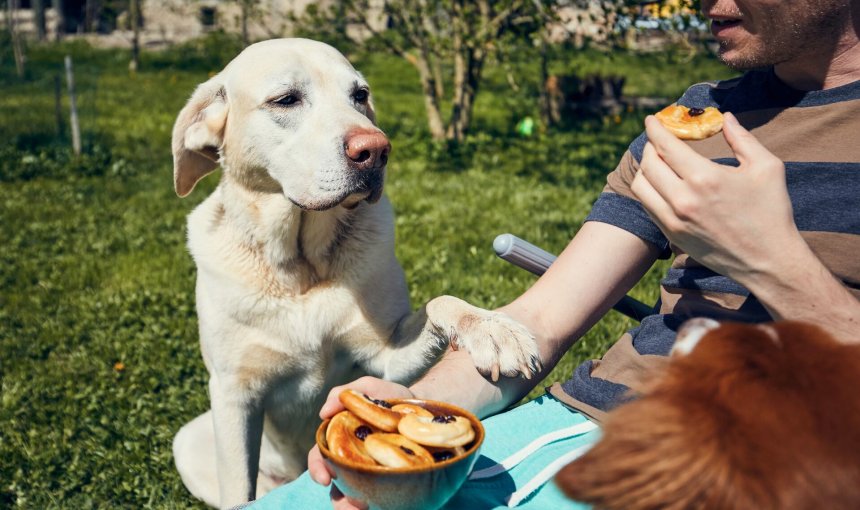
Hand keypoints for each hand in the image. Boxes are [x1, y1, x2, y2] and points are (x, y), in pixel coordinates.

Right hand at [307, 377, 413, 509]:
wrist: (426, 408)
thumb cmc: (393, 398)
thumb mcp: (370, 388)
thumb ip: (345, 393)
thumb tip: (323, 412)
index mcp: (342, 439)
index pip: (321, 456)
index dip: (318, 467)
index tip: (325, 478)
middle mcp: (353, 459)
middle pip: (336, 483)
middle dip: (338, 497)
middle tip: (348, 503)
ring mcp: (371, 472)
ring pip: (354, 496)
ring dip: (354, 505)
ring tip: (364, 508)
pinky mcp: (391, 481)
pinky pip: (381, 499)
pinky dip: (377, 505)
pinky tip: (380, 506)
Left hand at [631, 112, 804, 284]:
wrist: (768, 261)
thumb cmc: (771, 212)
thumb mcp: (766, 168)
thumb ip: (742, 138)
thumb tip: (724, 117)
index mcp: (704, 178)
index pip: (666, 146)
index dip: (654, 129)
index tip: (651, 120)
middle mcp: (683, 199)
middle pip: (649, 164)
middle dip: (650, 146)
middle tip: (657, 140)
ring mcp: (673, 220)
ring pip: (641, 187)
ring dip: (645, 169)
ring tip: (657, 161)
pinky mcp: (672, 235)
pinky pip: (648, 206)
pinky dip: (648, 190)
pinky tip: (660, 184)